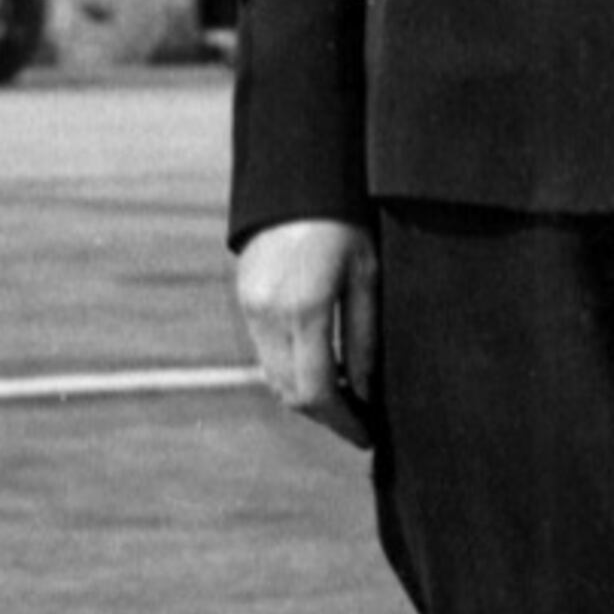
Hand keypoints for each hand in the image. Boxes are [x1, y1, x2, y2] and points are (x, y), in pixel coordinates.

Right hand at [233, 217, 378, 452]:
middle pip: (291, 393)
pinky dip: (290, 369)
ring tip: (344, 395)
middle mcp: (270, 314)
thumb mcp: (368, 275)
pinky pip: (265, 352)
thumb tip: (365, 391)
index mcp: (306, 309)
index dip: (343, 422)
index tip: (366, 435)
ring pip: (273, 377)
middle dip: (325, 414)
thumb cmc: (344, 221)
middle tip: (358, 420)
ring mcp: (251, 307)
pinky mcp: (244, 298)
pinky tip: (319, 363)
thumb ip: (365, 338)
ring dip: (305, 394)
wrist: (295, 177)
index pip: (318, 392)